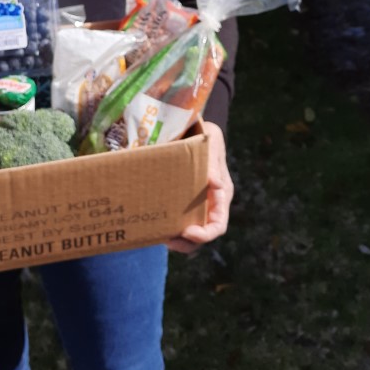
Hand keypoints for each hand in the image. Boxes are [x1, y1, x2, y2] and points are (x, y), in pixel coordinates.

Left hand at [167, 120, 232, 254]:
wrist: (186, 125)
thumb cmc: (203, 134)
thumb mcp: (211, 142)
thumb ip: (213, 162)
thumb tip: (216, 184)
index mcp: (220, 195)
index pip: (218, 224)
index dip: (205, 234)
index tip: (188, 232)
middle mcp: (208, 204)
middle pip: (200, 235)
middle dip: (186, 243)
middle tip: (168, 240)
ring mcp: (192, 205)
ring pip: (185, 234)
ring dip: (173, 239)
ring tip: (158, 236)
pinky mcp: (176, 201)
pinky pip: (171, 221)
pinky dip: (163, 227)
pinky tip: (150, 225)